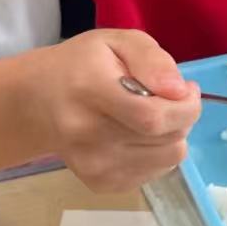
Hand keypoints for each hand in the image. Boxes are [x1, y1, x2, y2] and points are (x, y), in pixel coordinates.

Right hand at [22, 29, 200, 191]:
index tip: (187, 89)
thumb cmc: (83, 65)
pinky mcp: (99, 184)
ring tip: (151, 114)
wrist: (39, 101)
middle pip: (166, 139)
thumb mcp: (117, 42)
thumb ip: (152, 60)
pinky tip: (137, 134)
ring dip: (173, 135)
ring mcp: (92, 165)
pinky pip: (155, 172)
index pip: (153, 116)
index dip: (185, 106)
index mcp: (90, 91)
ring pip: (169, 158)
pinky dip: (157, 152)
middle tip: (168, 98)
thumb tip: (179, 91)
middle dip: (182, 116)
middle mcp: (87, 135)